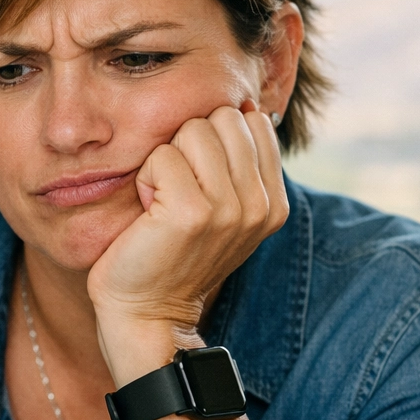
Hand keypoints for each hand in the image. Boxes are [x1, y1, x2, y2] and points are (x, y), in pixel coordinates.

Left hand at [87, 103, 288, 382]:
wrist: (148, 315)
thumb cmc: (172, 255)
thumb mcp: (222, 211)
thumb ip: (240, 165)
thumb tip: (244, 104)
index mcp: (274, 202)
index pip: (253, 122)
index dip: (215, 140)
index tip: (199, 182)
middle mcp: (260, 204)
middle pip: (224, 118)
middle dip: (190, 144)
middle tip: (177, 192)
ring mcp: (230, 209)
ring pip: (193, 130)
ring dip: (166, 160)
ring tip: (163, 202)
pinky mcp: (192, 213)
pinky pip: (162, 156)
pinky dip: (146, 178)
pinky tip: (148, 212)